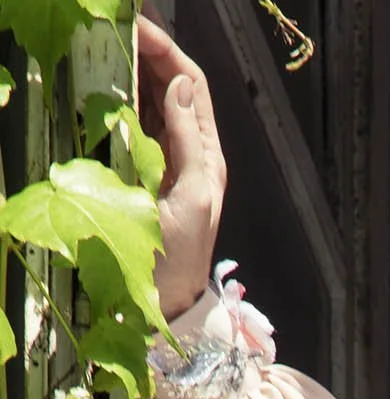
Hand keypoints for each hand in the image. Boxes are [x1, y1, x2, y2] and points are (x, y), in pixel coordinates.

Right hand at [135, 17, 226, 323]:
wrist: (166, 299)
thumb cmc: (182, 256)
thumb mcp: (192, 197)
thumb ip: (189, 142)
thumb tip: (180, 86)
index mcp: (206, 153)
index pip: (191, 85)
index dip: (168, 51)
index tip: (139, 27)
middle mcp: (187, 150)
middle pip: (169, 85)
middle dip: (147, 50)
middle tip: (117, 25)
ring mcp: (163, 158)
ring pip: (148, 100)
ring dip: (130, 69)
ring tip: (106, 42)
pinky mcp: (141, 170)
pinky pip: (131, 123)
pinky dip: (118, 97)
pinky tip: (102, 80)